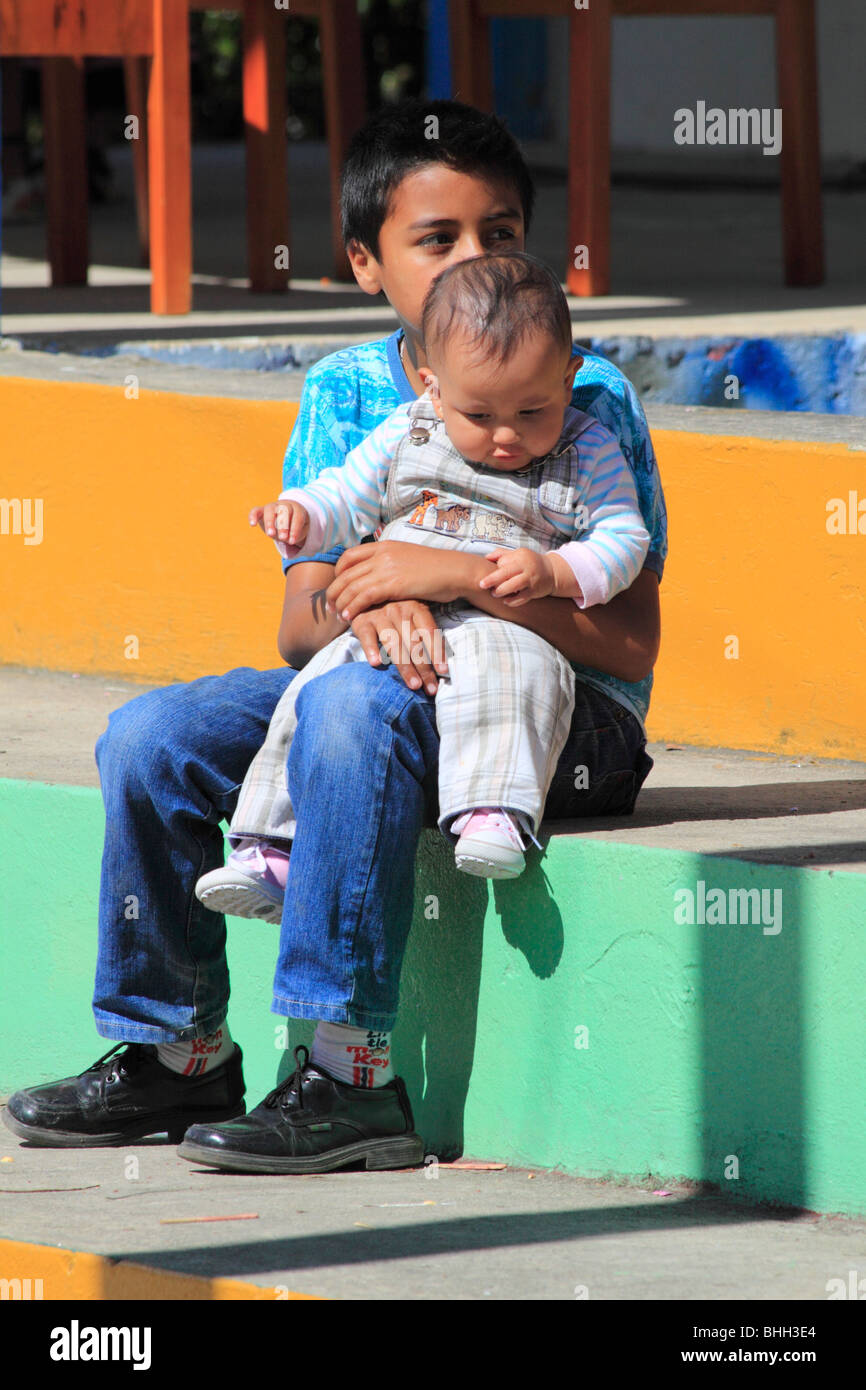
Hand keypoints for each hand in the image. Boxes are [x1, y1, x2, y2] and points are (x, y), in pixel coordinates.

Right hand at [250, 500, 308, 550]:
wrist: (287, 518)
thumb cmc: (295, 527)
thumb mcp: (299, 532)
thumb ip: (293, 535)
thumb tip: (285, 539)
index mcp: (297, 509)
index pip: (297, 517)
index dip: (295, 529)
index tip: (292, 542)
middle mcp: (284, 505)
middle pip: (284, 511)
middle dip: (283, 525)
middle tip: (282, 538)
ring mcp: (272, 506)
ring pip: (270, 509)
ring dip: (270, 522)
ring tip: (270, 534)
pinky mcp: (261, 510)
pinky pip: (256, 510)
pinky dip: (253, 516)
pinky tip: (252, 524)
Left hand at [325, 540, 470, 619]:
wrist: (455, 571)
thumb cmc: (436, 569)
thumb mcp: (408, 558)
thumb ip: (390, 562)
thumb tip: (378, 573)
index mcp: (384, 545)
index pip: (349, 556)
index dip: (338, 573)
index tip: (337, 587)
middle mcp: (381, 554)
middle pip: (345, 573)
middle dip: (333, 591)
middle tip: (329, 606)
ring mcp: (386, 568)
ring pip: (351, 586)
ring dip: (340, 602)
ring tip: (336, 615)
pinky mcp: (393, 584)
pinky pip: (363, 596)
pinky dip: (352, 607)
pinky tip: (348, 617)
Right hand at [350, 600, 447, 693]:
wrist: (362, 593)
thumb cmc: (394, 609)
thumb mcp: (411, 611)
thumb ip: (423, 631)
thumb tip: (441, 663)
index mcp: (416, 608)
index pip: (430, 632)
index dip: (438, 652)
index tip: (443, 672)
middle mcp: (400, 610)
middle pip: (414, 643)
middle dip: (424, 668)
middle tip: (431, 688)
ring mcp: (380, 615)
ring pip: (394, 644)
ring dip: (405, 666)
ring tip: (414, 684)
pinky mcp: (362, 620)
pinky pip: (367, 636)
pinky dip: (371, 649)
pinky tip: (376, 664)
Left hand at [478, 547, 559, 605]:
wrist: (552, 572)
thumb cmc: (530, 562)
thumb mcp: (518, 553)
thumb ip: (502, 554)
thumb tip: (486, 557)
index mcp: (520, 556)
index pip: (503, 562)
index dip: (494, 569)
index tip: (488, 574)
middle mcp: (526, 567)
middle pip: (507, 573)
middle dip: (492, 579)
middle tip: (482, 585)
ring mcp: (531, 579)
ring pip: (514, 585)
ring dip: (502, 591)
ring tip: (494, 594)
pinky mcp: (535, 591)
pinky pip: (523, 597)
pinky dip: (513, 601)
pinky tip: (506, 602)